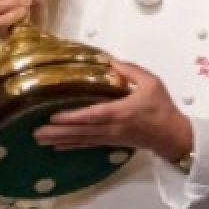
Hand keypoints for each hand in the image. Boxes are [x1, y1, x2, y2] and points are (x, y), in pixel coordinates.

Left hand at [34, 60, 192, 160]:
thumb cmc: (162, 108)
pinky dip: (72, 146)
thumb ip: (131, 70)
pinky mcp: (111, 143)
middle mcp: (112, 127)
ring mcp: (110, 137)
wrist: (173, 136)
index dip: (72, 117)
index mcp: (120, 112)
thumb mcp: (152, 83)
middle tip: (36, 133)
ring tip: (40, 140)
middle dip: (58, 132)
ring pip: (81, 140)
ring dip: (60, 140)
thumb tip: (111, 61)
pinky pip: (88, 144)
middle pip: (80, 131)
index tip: (53, 116)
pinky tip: (58, 147)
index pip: (92, 115)